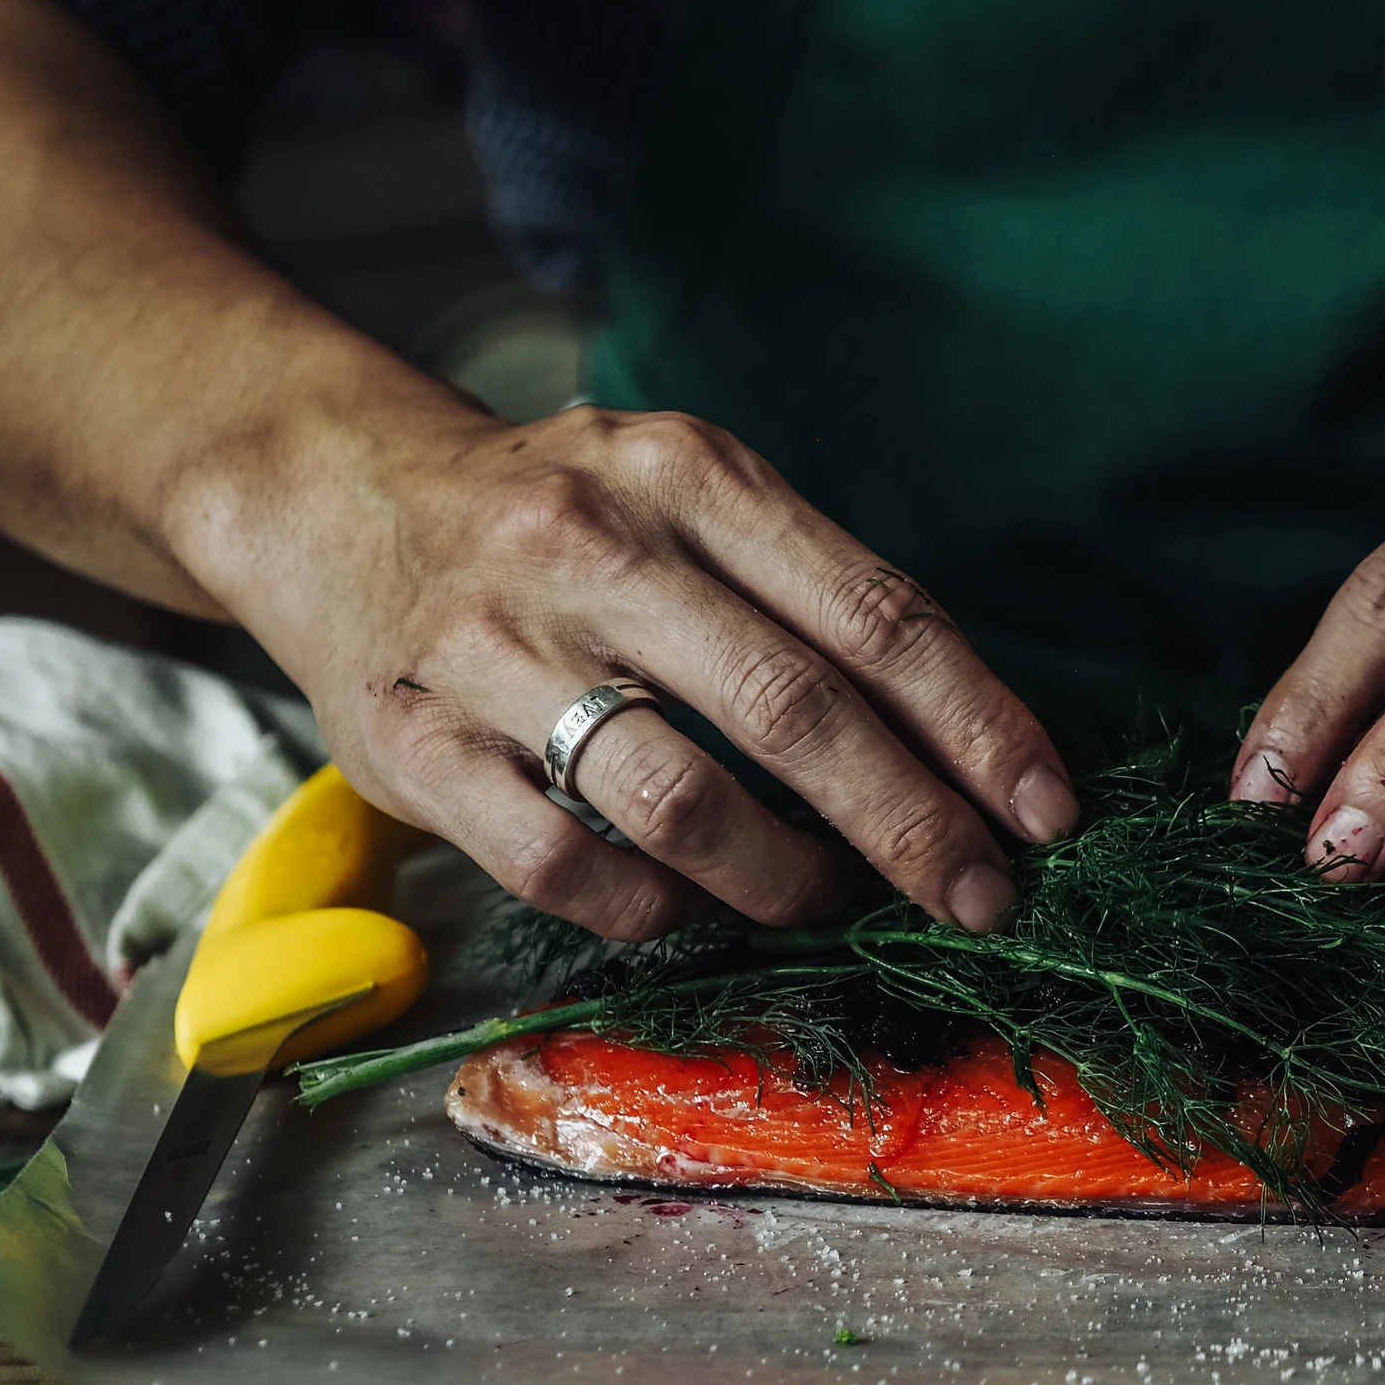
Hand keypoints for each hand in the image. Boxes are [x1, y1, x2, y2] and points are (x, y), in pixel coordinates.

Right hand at [195, 402, 1078, 940]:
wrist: (337, 495)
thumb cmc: (569, 517)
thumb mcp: (696, 498)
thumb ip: (818, 596)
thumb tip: (970, 736)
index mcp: (694, 476)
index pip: (875, 615)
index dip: (978, 725)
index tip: (1048, 810)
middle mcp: (596, 548)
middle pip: (796, 713)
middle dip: (914, 825)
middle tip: (983, 896)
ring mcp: (496, 648)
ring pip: (681, 803)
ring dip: (788, 878)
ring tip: (834, 900)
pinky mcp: (415, 743)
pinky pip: (564, 867)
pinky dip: (652, 908)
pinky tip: (690, 903)